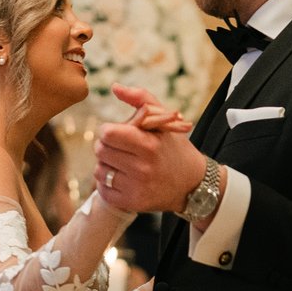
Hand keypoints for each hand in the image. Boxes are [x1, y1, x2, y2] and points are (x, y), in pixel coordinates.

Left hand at [96, 85, 206, 214]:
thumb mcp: (163, 120)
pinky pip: (102, 189)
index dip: (110, 130)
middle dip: (107, 146)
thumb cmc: (174, 148)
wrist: (193, 184)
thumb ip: (140, 99)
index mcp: (149, 144)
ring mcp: (137, 188)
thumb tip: (115, 87)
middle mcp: (142, 168)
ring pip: (99, 170)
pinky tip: (121, 178)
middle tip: (121, 149)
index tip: (119, 133)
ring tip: (123, 163)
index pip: (108, 133)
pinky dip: (107, 182)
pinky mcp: (132, 203)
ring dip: (106, 164)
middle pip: (100, 150)